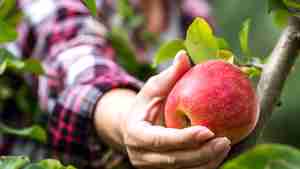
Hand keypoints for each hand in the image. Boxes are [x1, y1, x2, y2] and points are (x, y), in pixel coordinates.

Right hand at [121, 51, 230, 168]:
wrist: (132, 127)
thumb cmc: (145, 105)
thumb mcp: (152, 88)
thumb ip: (168, 76)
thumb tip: (184, 55)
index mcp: (135, 134)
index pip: (159, 140)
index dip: (183, 138)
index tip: (208, 130)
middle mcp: (142, 156)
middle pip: (174, 160)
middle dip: (201, 153)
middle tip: (225, 140)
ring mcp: (153, 167)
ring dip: (207, 161)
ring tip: (226, 145)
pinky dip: (204, 164)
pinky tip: (219, 152)